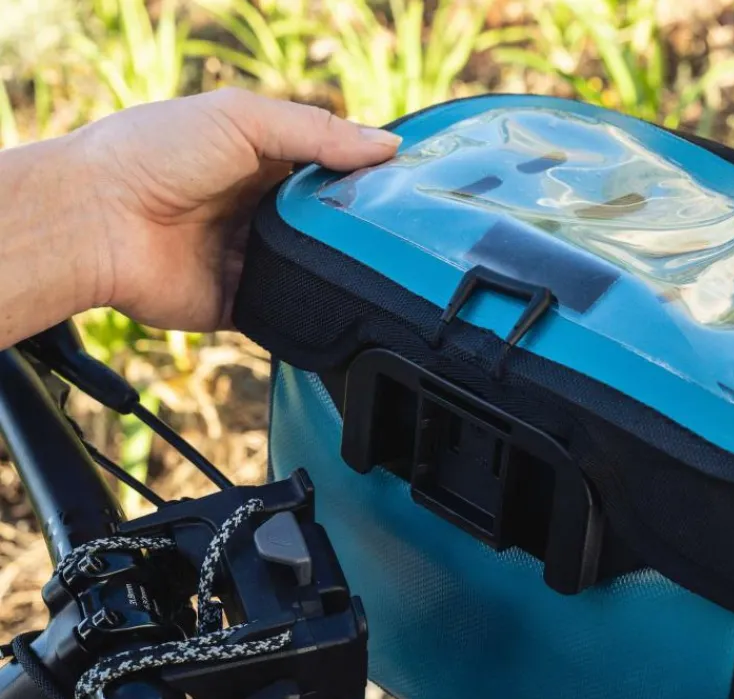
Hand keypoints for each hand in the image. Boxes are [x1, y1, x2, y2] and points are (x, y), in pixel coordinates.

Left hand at [71, 88, 399, 330]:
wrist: (96, 221)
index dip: (364, 180)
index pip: (327, 173)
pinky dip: (308, 311)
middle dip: (356, 232)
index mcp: (259, 163)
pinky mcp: (238, 304)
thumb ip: (315, 132)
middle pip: (324, 226)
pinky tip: (339, 307)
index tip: (406, 190)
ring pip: (311, 271)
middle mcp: (256, 212)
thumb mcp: (240, 120)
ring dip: (336, 273)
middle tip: (400, 238)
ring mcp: (248, 260)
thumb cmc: (153, 155)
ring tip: (380, 274)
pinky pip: (285, 313)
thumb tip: (386, 144)